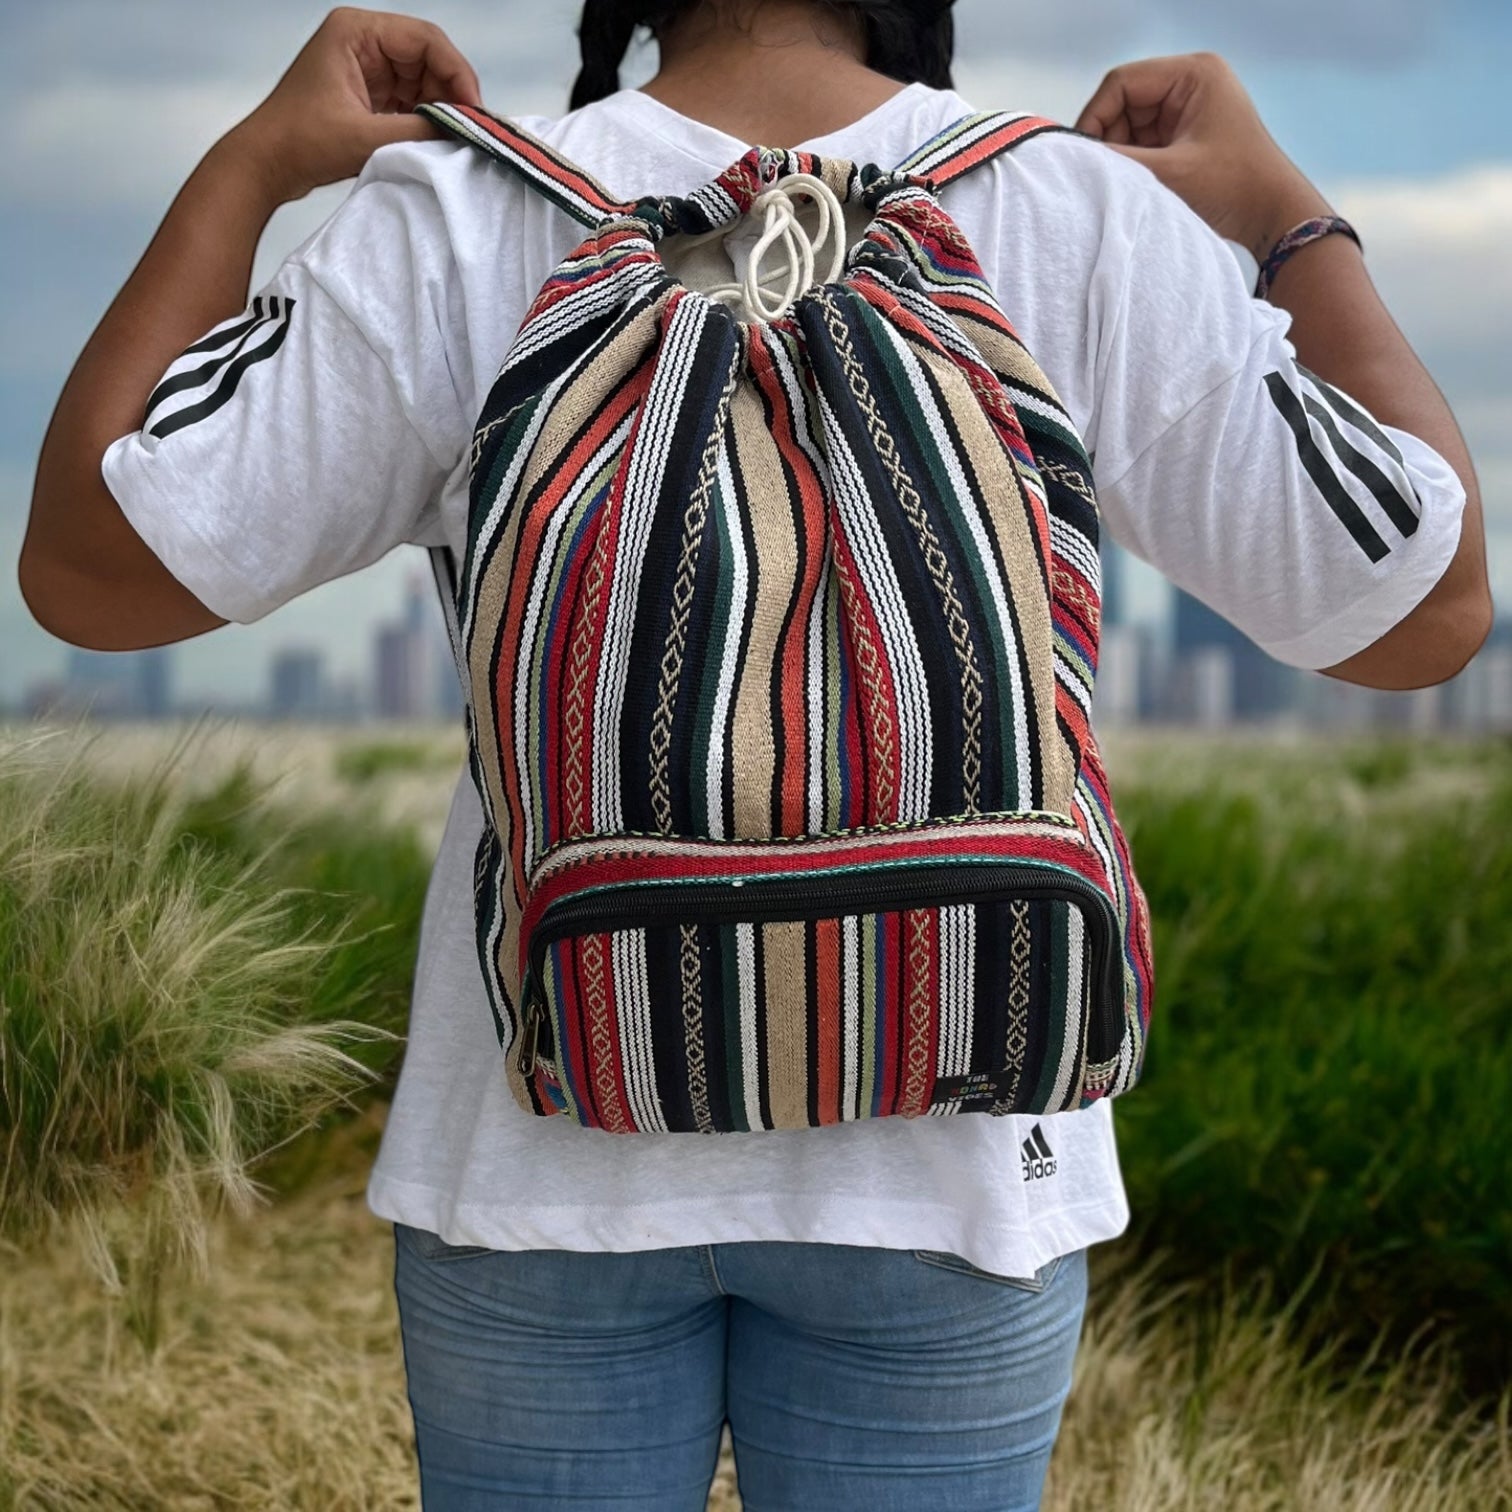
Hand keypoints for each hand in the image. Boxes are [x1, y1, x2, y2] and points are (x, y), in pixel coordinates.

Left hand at [224, 7, 482, 203]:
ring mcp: (366, 66)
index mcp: (357, 31)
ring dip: (440, 108)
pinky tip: (434, 139)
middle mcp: (363, 40)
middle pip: (428, 58)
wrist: (265, 165)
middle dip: (451, 92)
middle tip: (469, 129)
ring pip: (423, 80)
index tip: (474, 111)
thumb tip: (463, 132)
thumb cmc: (300, 142)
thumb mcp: (367, 138)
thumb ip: (418, 131)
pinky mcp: (368, 92)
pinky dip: (425, 118)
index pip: (426, 39)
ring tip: (453, 137)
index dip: (457, 73)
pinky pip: (410, 98)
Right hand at [1075, 53, 1332, 261]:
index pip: (1123, 82)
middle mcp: (1190, 82)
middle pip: (1124, 102)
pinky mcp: (1185, 133)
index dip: (1096, 116)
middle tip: (1107, 175)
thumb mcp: (1169, 173)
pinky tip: (1139, 184)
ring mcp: (1187, 108)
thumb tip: (1077, 157)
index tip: (1084, 155)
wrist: (1271, 215)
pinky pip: (1144, 140)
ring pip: (1130, 124)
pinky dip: (1134, 162)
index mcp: (1194, 74)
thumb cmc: (1232, 187)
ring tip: (1127, 183)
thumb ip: (1120, 161)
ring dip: (1122, 154)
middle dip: (1110, 138)